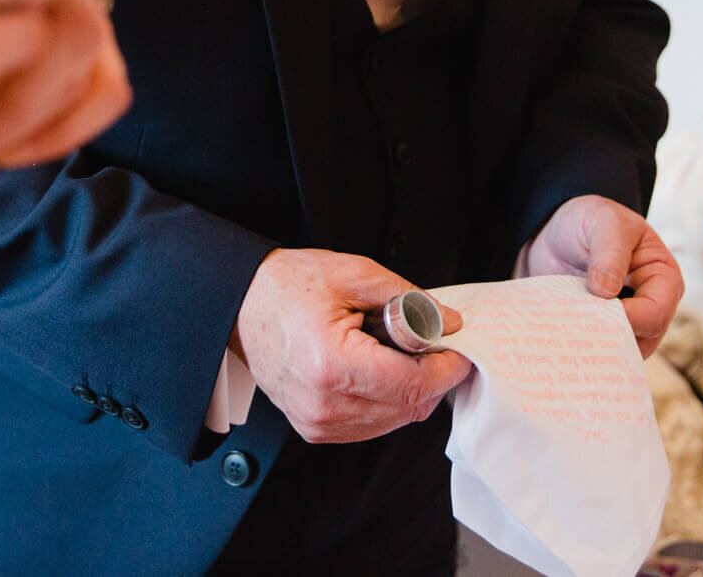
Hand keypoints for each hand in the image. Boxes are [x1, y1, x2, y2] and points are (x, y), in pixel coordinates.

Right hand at [231, 248, 471, 443]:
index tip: (460, 349)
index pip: (413, 385)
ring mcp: (317, 422)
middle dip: (432, 376)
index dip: (447, 368)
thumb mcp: (355, 274)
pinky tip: (378, 370)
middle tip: (432, 342)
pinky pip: (372, 425)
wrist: (242, 305)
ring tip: (395, 351)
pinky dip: (388, 401)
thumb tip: (450, 323)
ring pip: (395, 420)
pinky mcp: (315, 429)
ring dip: (410, 390)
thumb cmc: (289, 286)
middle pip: (409, 407)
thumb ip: (410, 300)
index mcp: (332, 364)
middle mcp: (323, 404)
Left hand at [524, 195, 682, 357]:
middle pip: (642, 341)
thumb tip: (605, 292)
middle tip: (575, 328)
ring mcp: (627, 325)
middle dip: (609, 337)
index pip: (656, 312)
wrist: (555, 233)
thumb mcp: (603, 221)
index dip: (630, 318)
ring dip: (593, 347)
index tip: (595, 310)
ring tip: (565, 334)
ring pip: (619, 353)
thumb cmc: (589, 221)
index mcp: (663, 278)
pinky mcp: (602, 335)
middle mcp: (651, 307)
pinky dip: (580, 349)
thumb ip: (610, 252)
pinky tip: (560, 341)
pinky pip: (597, 353)